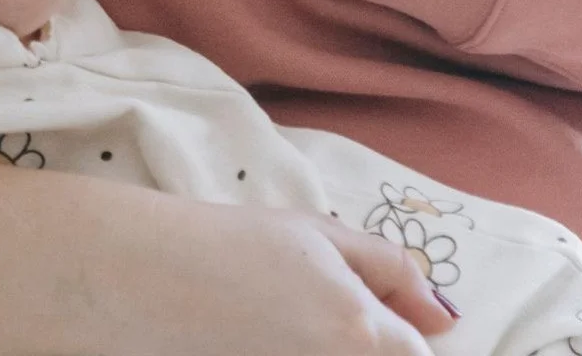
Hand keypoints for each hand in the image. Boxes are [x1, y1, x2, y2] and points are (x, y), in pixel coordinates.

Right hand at [0, 156, 453, 355]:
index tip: (375, 322)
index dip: (402, 336)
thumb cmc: (227, 245)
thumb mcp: (318, 236)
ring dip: (318, 346)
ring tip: (274, 323)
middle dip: (362, 345)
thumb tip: (446, 315)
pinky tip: (251, 338)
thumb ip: (392, 272)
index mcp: (361, 337)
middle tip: (302, 316)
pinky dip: (280, 353)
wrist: (134, 276)